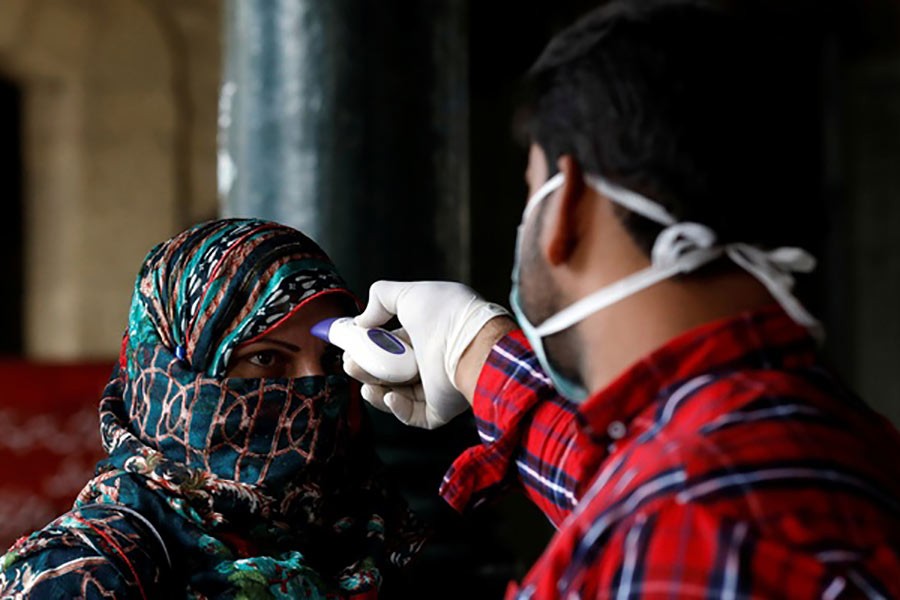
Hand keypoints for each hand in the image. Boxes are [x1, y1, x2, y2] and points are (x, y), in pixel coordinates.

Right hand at [347, 281, 508, 428]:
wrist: (470, 344)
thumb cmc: (447, 315)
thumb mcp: (410, 294)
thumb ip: (382, 298)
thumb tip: (362, 319)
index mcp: (428, 333)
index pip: (392, 343)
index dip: (369, 345)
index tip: (350, 345)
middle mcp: (433, 359)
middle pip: (391, 370)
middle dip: (366, 368)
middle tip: (350, 364)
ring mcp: (437, 385)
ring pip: (397, 394)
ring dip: (376, 389)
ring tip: (364, 382)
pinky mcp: (441, 408)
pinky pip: (413, 415)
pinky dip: (397, 407)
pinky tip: (388, 395)